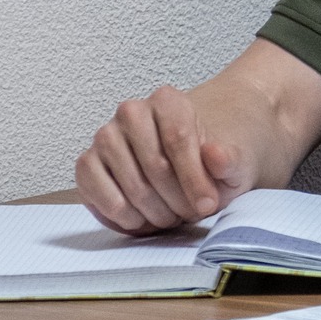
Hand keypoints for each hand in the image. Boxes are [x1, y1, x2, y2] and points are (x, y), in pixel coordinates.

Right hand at [75, 85, 256, 233]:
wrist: (185, 164)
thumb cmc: (209, 163)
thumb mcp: (233, 163)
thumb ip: (229, 159)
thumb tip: (215, 153)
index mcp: (168, 101)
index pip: (178, 139)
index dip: (194, 178)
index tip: (208, 204)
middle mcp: (132, 112)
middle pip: (155, 165)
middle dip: (177, 199)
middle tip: (190, 214)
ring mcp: (105, 136)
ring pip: (130, 184)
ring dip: (154, 211)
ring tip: (171, 216)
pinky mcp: (87, 163)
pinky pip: (98, 193)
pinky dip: (123, 214)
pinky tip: (143, 218)